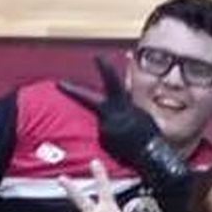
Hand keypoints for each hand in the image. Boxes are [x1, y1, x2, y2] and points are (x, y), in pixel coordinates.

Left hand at [58, 56, 192, 192]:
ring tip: (126, 138)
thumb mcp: (141, 113)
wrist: (151, 154)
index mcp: (123, 104)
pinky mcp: (103, 141)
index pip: (113, 81)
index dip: (105, 67)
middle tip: (61, 84)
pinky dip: (112, 138)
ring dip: (111, 127)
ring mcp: (105, 128)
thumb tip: (125, 92)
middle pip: (88, 98)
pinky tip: (123, 145)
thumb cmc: (149, 133)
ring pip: (101, 122)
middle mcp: (110, 114)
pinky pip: (104, 136)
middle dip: (73, 90)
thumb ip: (128, 103)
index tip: (97, 56)